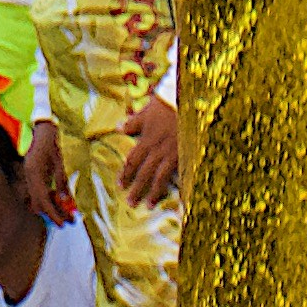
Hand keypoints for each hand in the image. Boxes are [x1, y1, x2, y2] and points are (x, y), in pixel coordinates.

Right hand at [22, 115, 72, 220]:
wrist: (42, 130)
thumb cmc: (52, 144)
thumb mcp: (59, 163)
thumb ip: (62, 183)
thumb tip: (66, 202)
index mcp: (34, 173)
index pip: (43, 201)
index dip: (53, 214)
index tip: (63, 224)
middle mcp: (29, 177)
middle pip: (38, 204)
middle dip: (53, 214)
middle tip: (68, 221)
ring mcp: (28, 176)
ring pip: (37, 200)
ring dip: (50, 207)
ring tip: (67, 212)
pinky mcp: (31, 176)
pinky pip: (38, 193)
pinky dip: (48, 198)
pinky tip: (58, 199)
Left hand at [125, 89, 181, 203]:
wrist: (188, 102)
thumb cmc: (166, 105)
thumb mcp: (146, 111)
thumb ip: (132, 123)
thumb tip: (118, 128)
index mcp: (147, 140)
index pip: (133, 161)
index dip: (126, 173)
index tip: (120, 185)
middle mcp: (158, 150)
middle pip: (144, 173)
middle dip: (137, 189)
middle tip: (131, 203)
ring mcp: (172, 154)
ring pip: (161, 177)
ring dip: (154, 192)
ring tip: (149, 204)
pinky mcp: (186, 155)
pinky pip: (180, 174)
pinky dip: (177, 186)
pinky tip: (177, 197)